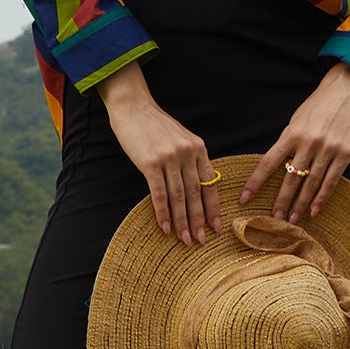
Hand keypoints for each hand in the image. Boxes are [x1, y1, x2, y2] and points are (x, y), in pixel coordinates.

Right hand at [97, 63, 221, 245]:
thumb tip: (196, 187)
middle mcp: (187, 153)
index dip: (213, 207)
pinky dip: (163, 213)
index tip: (216, 226)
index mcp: (198, 148)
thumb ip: (190, 159)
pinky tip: (165, 227)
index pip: (210, 183)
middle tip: (201, 241)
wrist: (133, 107)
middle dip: (199, 220)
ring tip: (184, 239)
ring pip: (179, 197)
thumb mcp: (181, 138)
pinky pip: (159, 193)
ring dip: (182, 221)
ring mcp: (169, 158)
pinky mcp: (150, 162)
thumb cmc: (155, 125)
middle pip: (196, 193)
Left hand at [239, 63, 349, 222]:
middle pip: (290, 178)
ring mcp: (328, 149)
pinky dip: (322, 198)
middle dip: (281, 201)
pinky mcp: (344, 154)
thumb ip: (287, 143)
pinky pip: (331, 181)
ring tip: (292, 219)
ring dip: (301, 204)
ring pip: (311, 183)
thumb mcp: (296, 121)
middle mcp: (308, 143)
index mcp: (291, 133)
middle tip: (274, 219)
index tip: (244, 199)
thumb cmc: (316, 107)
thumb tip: (277, 169)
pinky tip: (314, 211)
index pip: (268, 163)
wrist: (346, 91)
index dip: (255, 183)